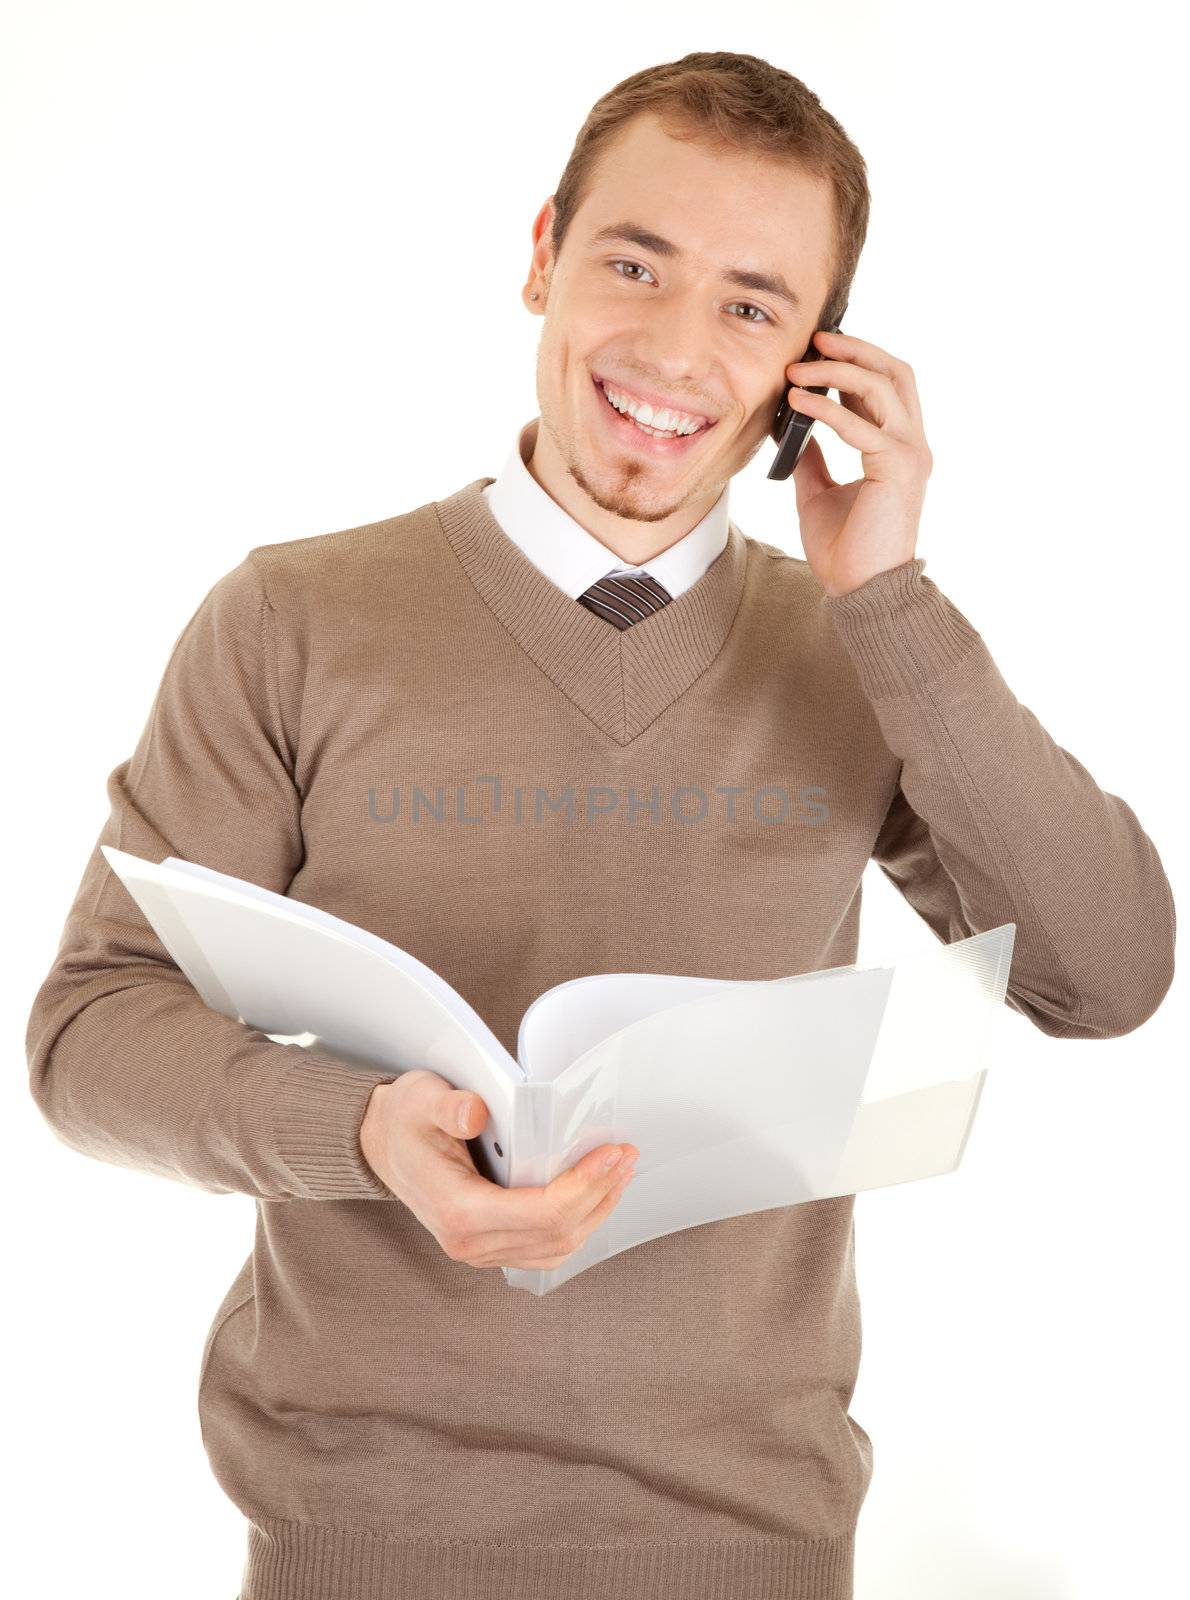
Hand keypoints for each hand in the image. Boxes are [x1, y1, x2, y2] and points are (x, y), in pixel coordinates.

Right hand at [360, 1070, 638, 1269]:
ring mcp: (482, 1251)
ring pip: (558, 1248)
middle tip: (626, 1155)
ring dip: (596, 1210)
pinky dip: (579, 1222)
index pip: (541, 1213)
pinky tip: (595, 1192)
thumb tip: (476, 1113)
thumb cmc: (404, 1120)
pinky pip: (547, 1247)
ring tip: (619, 1172)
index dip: (584, 1185)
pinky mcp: (492, 1246)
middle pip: (558, 1234)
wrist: (382, 1144)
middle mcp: (471, 1243)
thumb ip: (448, 1107)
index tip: (611, 1153)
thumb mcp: (419, 1098)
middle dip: (600, 1193)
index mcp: (458, 1212)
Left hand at [783, 329, 933, 596]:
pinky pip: (859, 424)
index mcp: (899, 448)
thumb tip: (792, 428)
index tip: (819, 350)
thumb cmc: (845, 549)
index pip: (887, 387)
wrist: (862, 590)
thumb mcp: (818, 492)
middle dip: (856, 349)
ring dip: (837, 371)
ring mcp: (911, 454)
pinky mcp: (898, 468)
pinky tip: (796, 403)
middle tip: (815, 339)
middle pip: (895, 373)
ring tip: (797, 369)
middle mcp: (913, 445)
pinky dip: (825, 408)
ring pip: (882, 387)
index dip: (857, 361)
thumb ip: (812, 458)